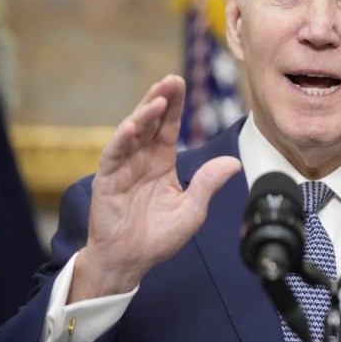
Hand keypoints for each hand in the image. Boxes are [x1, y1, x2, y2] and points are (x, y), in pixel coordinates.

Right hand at [68, 75, 241, 302]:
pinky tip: (132, 126)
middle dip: (160, 99)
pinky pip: (114, 155)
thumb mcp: (192, 210)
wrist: (130, 261)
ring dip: (143, 114)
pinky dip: (122, 139)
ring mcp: (123, 168)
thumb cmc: (158, 237)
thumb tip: (233, 163)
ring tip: (158, 100)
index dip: (175, 105)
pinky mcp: (107, 180)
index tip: (181, 83)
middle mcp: (141, 159)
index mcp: (161, 162)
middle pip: (150, 122)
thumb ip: (208, 184)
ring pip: (132, 133)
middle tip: (171, 80)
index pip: (169, 127)